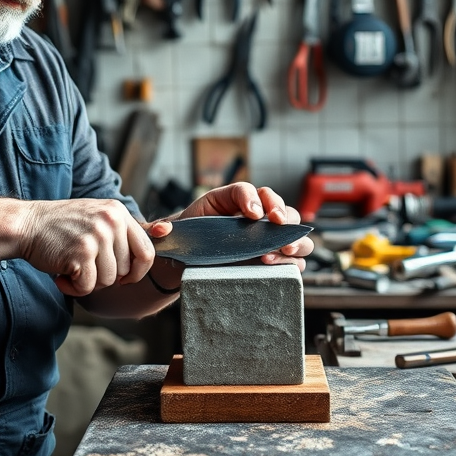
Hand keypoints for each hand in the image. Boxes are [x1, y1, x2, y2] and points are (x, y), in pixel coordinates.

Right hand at [19, 198, 154, 295]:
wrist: (26, 224)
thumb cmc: (62, 226)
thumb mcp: (98, 218)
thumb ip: (124, 232)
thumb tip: (163, 236)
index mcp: (118, 212)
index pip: (147, 251)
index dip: (137, 271)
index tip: (123, 276)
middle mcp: (111, 221)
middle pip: (126, 270)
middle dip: (105, 276)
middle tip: (84, 266)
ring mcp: (96, 236)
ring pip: (108, 280)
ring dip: (88, 282)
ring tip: (72, 267)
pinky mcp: (81, 252)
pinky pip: (89, 287)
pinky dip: (74, 288)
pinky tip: (63, 275)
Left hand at [146, 182, 313, 270]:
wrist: (189, 260)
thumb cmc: (188, 236)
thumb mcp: (175, 228)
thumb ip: (165, 226)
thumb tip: (161, 229)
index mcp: (235, 201)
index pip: (251, 191)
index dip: (254, 198)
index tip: (251, 213)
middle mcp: (256, 217)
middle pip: (281, 207)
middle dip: (281, 213)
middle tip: (275, 225)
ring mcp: (267, 239)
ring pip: (294, 233)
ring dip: (292, 239)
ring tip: (281, 249)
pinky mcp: (271, 260)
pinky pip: (292, 259)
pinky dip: (290, 261)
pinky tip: (276, 264)